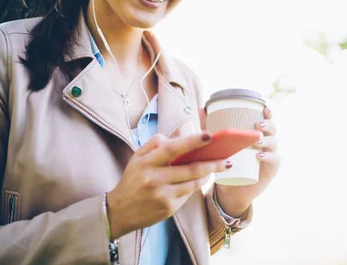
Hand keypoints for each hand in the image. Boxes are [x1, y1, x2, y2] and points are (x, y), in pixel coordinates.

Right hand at [107, 132, 230, 238]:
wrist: (119, 212)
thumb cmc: (132, 180)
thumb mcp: (138, 158)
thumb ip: (156, 143)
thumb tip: (179, 135)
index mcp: (146, 162)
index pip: (172, 148)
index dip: (192, 141)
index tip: (209, 135)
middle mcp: (154, 179)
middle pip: (190, 169)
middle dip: (212, 164)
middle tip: (227, 160)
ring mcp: (162, 195)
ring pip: (193, 183)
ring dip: (207, 175)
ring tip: (217, 168)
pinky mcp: (168, 208)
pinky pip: (188, 194)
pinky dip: (195, 186)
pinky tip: (199, 181)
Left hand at [211, 107, 280, 216]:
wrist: (232, 190)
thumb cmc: (226, 163)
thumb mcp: (218, 145)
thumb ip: (210, 128)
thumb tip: (201, 109)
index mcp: (255, 133)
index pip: (265, 120)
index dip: (268, 113)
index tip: (264, 108)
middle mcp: (265, 142)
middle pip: (272, 129)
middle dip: (268, 124)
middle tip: (258, 125)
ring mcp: (270, 155)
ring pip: (274, 143)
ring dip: (267, 140)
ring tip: (257, 142)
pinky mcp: (270, 169)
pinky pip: (274, 160)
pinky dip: (269, 156)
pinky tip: (259, 156)